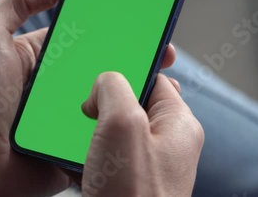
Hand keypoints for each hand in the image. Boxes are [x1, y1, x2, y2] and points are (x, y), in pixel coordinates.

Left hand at [0, 0, 179, 196]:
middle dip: (134, 58)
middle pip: (103, 68)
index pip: (85, 38)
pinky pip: (104, 135)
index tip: (143, 21)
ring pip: (110, 101)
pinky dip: (125, 126)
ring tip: (165, 82)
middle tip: (165, 53)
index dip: (113, 28)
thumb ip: (19, 0)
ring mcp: (66, 117)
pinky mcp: (72, 146)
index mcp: (41, 58)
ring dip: (136, 92)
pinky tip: (148, 116)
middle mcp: (57, 86)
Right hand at [80, 72, 203, 196]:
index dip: (130, 72)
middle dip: (104, 107)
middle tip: (90, 117)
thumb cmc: (133, 195)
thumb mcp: (122, 124)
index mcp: (178, 123)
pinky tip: (79, 164)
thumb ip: (113, 88)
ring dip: (91, 133)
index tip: (108, 72)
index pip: (155, 78)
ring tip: (83, 146)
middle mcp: (167, 143)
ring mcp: (148, 164)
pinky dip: (87, 156)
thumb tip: (101, 86)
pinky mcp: (128, 182)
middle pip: (130, 104)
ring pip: (113, 132)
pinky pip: (104, 156)